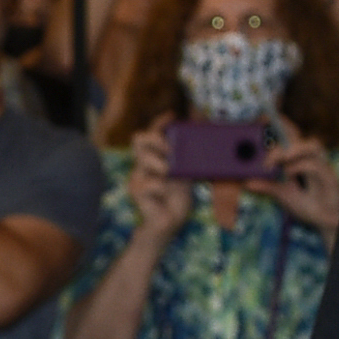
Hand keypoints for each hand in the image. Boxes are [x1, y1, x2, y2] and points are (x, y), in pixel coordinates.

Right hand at [124, 120, 191, 239]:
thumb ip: (186, 160)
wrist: (169, 222)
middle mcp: (142, 164)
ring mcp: (137, 176)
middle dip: (156, 139)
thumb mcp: (185, 174)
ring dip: (161, 164)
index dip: (158, 122)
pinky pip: (151, 182)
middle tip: (170, 150)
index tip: (172, 115)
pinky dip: (162, 187)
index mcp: (153, 158)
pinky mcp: (137, 190)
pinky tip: (165, 194)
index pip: (150, 134)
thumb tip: (201, 141)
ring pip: (143, 158)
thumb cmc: (177, 198)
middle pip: (139, 138)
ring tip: (169, 175)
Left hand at [249, 116, 338, 238]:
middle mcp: (311, 157)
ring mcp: (321, 165)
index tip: (263, 116)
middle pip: (299, 136)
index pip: (290, 135)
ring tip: (274, 160)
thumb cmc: (307, 204)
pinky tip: (287, 174)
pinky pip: (314, 165)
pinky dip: (298, 167)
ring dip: (290, 150)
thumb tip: (247, 182)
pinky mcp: (329, 176)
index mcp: (299, 158)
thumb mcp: (281, 194)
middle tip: (264, 139)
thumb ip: (266, 186)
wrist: (325, 221)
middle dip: (283, 131)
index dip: (280, 123)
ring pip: (310, 145)